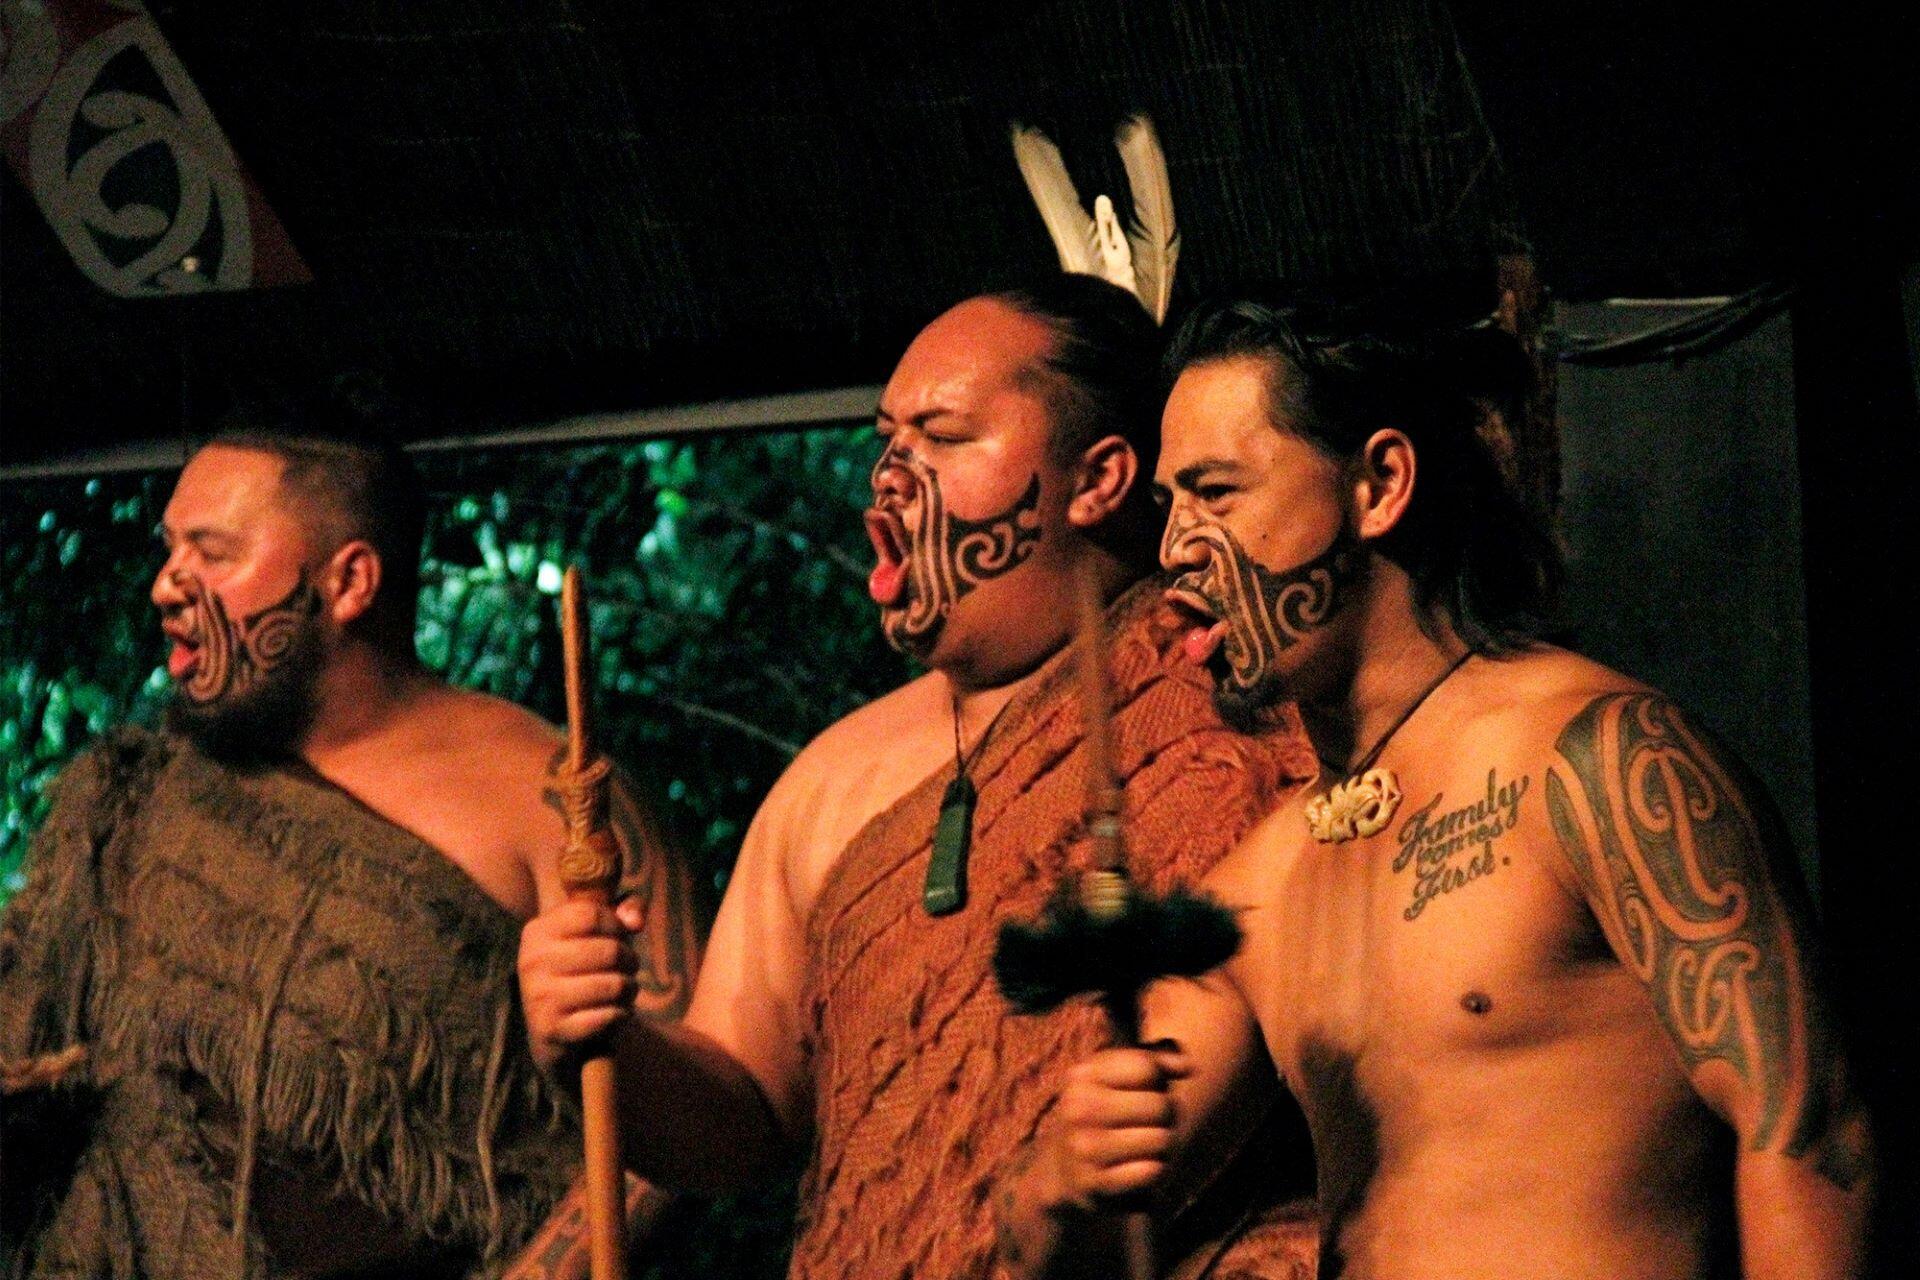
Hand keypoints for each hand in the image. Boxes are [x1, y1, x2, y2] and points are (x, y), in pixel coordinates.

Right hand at [518, 900, 639, 1071]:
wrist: (552, 1027)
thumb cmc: (583, 967)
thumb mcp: (597, 931)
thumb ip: (625, 908)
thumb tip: (635, 922)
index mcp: (538, 931)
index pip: (591, 915)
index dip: (617, 925)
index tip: (619, 936)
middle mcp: (533, 961)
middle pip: (609, 951)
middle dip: (630, 960)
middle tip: (628, 967)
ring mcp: (539, 996)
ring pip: (614, 985)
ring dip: (630, 988)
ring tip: (624, 989)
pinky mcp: (551, 1028)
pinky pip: (608, 1016)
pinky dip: (621, 1014)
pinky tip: (614, 1012)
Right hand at [1040, 1045, 1181, 1216]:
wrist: (1065, 1167)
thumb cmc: (1106, 1111)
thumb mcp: (1120, 1076)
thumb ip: (1157, 1061)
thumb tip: (1187, 1067)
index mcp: (1083, 1074)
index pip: (1147, 1068)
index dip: (1159, 1080)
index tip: (1148, 1090)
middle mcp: (1078, 1108)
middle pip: (1159, 1106)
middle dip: (1168, 1115)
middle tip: (1155, 1123)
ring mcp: (1084, 1147)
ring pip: (1160, 1139)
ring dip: (1165, 1145)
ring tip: (1150, 1144)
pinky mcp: (1093, 1182)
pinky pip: (1150, 1171)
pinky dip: (1155, 1170)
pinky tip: (1142, 1167)